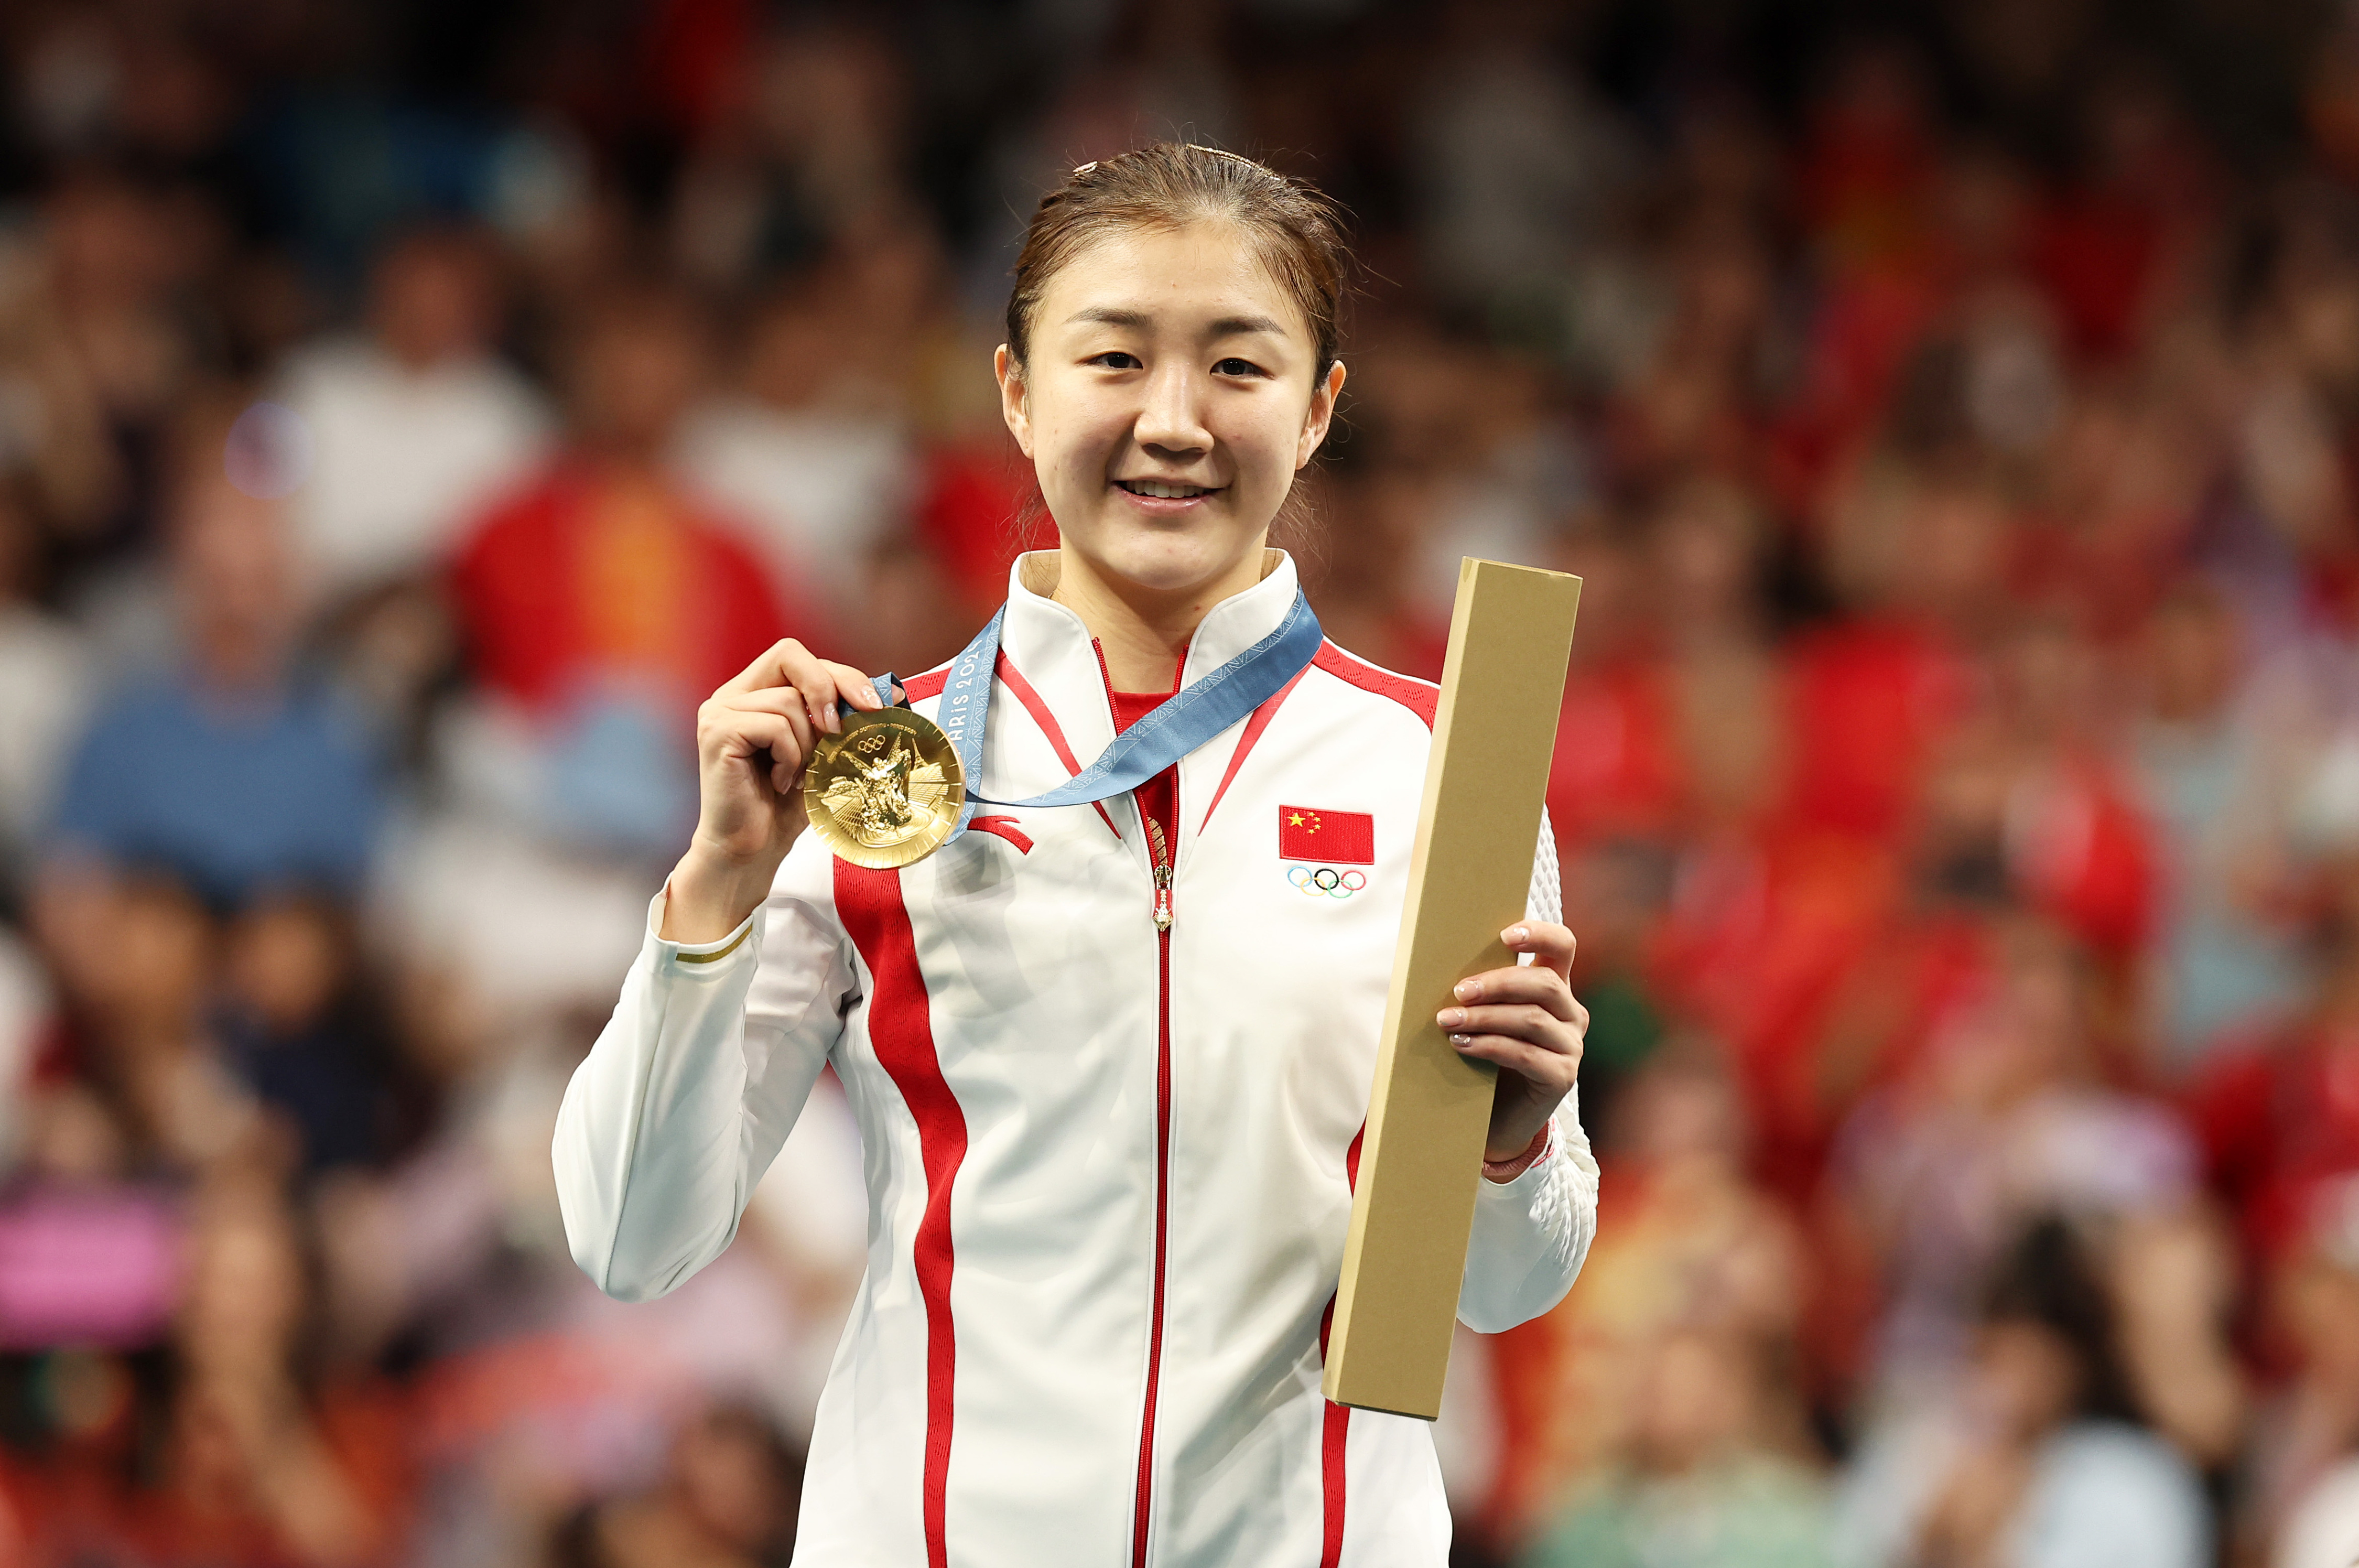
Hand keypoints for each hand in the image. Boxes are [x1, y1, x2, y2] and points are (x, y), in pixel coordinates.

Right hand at [665, 639, 884, 940]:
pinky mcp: (717, 732)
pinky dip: (789, 757)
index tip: (874, 704)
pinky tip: (779, 782)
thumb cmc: (785, 804)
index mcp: (754, 691)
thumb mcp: (820, 750)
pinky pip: (774, 726)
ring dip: (807, 744)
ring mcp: (720, 711)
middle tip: (839, 731)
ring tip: (794, 776)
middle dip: (829, 688)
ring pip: (789, 701)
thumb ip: (834, 716)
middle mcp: (732, 694)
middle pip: (789, 655)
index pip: (798, 657)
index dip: (839, 673)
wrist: (750, 849)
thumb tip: (885, 692)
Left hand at [1435, 922, 1586, 1163]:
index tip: (1504, 936)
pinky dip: (1488, 1046)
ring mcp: (1570, 1046)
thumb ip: (1481, 991)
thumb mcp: (1486, 1016)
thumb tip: (1435, 961)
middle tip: (1458, 991)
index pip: (1563, 946)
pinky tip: (1461, 1044)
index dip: (1540, 934)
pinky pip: (1524, 1053)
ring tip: (1447, 1021)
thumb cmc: (1485, 1057)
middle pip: (1543, 983)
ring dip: (1484, 1017)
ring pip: (1531, 1018)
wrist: (1495, 1118)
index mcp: (1555, 987)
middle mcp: (1570, 1013)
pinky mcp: (1562, 1077)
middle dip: (1497, 983)